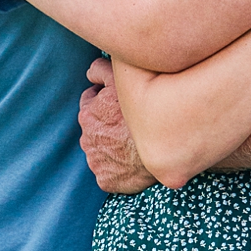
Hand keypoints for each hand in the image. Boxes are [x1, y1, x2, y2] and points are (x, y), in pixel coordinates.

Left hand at [78, 59, 155, 193]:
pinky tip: (133, 162)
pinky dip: (119, 169)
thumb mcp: (120, 78)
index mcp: (87, 114)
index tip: (120, 104)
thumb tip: (90, 73)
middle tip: (130, 125)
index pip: (89, 103)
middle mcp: (87, 139)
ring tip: (134, 144)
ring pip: (102, 152)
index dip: (105, 100)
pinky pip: (110, 174)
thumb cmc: (144, 107)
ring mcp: (96, 161)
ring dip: (113, 148)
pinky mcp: (107, 180)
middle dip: (108, 126)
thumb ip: (99, 70)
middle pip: (95, 129)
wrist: (164, 142)